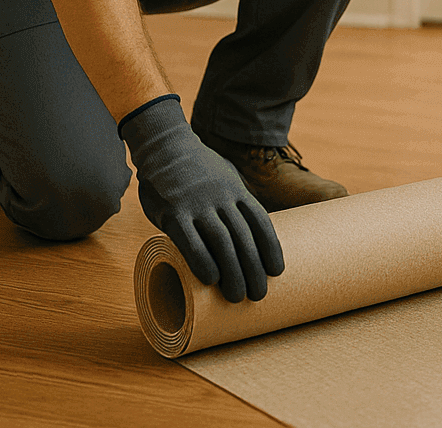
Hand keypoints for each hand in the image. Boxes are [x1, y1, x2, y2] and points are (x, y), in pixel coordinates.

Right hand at [118, 95, 283, 302]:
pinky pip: (189, 240)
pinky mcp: (173, 211)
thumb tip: (249, 232)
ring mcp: (197, 204)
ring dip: (233, 272)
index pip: (260, 222)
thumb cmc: (196, 169)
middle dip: (254, 269)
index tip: (277, 272)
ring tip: (238, 296)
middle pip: (244, 237)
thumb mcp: (224, 176)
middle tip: (258, 295)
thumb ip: (235, 201)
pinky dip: (202, 261)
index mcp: (236, 190)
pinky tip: (210, 280)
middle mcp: (221, 197)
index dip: (271, 248)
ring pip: (221, 242)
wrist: (163, 145)